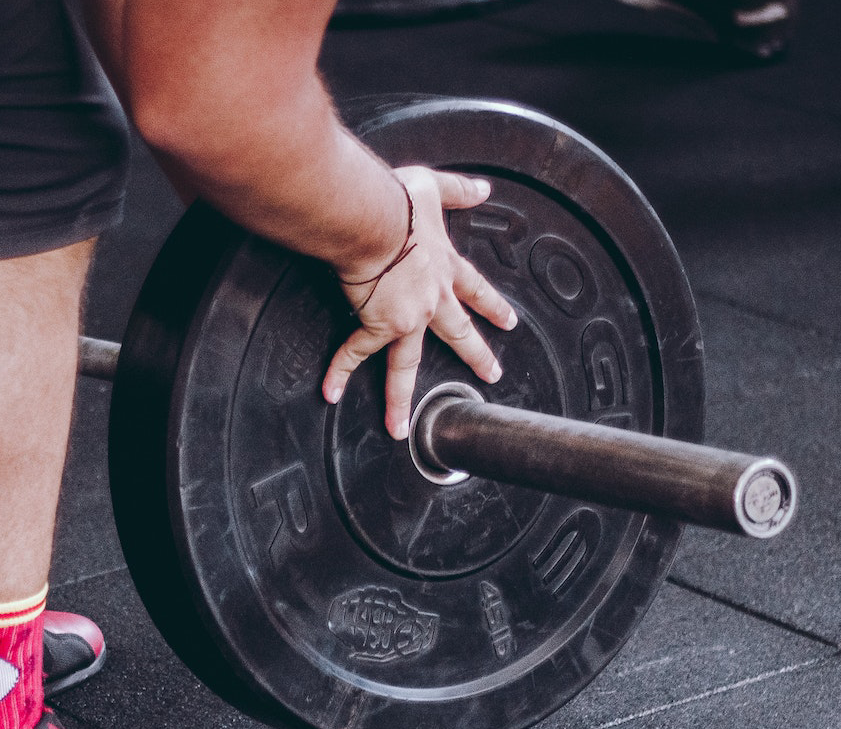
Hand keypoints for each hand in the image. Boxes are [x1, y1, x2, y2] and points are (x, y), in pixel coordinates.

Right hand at [322, 166, 517, 438]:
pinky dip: (339, 370)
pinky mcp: (376, 323)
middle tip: (490, 375)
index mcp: (444, 267)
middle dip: (476, 356)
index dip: (493, 306)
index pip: (476, 289)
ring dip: (402, 397)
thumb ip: (458, 189)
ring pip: (405, 364)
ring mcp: (406, 317)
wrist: (375, 220)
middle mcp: (431, 298)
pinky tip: (330, 392)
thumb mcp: (434, 188)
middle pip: (457, 333)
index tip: (509, 322)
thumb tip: (482, 188)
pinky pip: (354, 352)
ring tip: (402, 427)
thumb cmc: (397, 202)